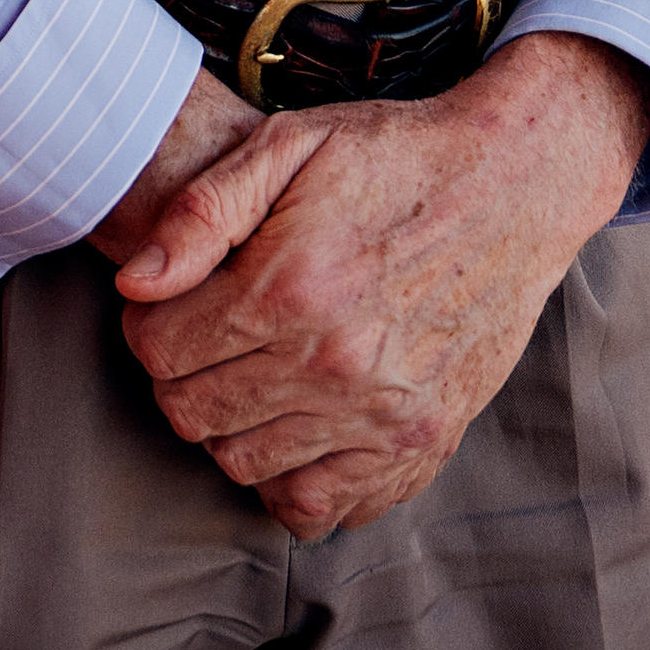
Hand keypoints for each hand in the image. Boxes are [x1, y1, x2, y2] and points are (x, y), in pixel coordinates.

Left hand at [105, 32, 649, 539]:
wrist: (516, 185)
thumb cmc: (393, 157)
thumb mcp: (290, 144)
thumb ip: (202, 212)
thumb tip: (134, 283)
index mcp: (290, 285)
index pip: (158, 352)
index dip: (150, 325)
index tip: (174, 302)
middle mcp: (335, 363)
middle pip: (192, 416)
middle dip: (183, 376)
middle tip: (213, 334)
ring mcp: (382, 414)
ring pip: (244, 465)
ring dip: (232, 424)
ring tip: (257, 370)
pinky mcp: (421, 443)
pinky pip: (319, 505)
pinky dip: (292, 477)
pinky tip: (298, 421)